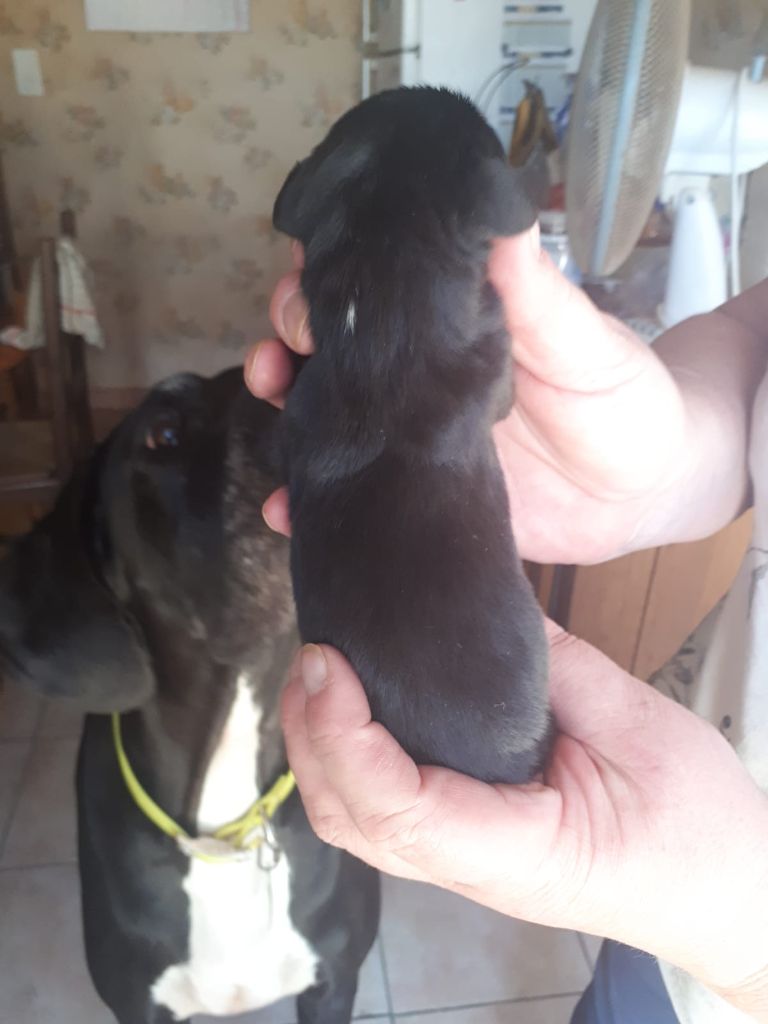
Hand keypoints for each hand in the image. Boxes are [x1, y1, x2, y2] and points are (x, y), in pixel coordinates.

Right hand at [245, 228, 693, 561]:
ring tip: (271, 408)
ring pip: (326, 415)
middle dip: (289, 336)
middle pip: (332, 346)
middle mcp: (419, 378)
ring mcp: (408, 438)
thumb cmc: (624, 403)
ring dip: (284, 409)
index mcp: (453, 327)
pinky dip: (305, 500)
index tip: (303, 266)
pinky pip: (348, 494)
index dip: (332, 271)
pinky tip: (285, 506)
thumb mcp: (585, 343)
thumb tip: (499, 211)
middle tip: (284, 350)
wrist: (641, 498)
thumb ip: (539, 294)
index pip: (378, 288)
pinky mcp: (410, 496)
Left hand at [281, 625, 767, 1018]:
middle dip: (312, 737)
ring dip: (319, 746)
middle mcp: (472, 864)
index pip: (400, 808)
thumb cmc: (698, 823)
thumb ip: (555, 667)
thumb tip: (482, 604)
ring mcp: (461, 857)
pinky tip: (352, 699)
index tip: (328, 663)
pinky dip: (348, 753)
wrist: (725, 887)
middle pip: (352, 818)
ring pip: (355, 819)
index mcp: (518, 850)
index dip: (347, 737)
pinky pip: (384, 804)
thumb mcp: (637, 728)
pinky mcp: (463, 835)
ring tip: (321, 668)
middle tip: (314, 651)